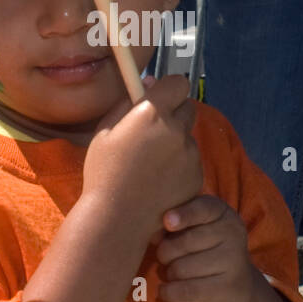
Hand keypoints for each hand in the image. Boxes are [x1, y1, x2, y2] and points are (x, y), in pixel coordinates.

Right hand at [83, 75, 203, 247]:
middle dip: (173, 113)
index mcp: (152, 113)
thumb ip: (128, 102)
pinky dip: (180, 165)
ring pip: (188, 136)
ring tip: (150, 164)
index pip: (178, 83)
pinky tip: (158, 180)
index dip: (168, 89)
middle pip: (187, 108)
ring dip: (175, 141)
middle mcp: (176, 130)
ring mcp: (190, 155)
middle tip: (153, 130)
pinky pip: (191, 161)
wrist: (118, 218)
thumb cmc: (105, 172)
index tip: (159, 96)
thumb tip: (149, 83)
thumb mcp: (106, 130)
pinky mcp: (197, 176)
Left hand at [156, 195, 257, 301]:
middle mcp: (232, 233)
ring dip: (170, 273)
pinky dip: (170, 292)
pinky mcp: (228, 287)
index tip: (167, 221)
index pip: (201, 209)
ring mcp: (234, 260)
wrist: (239, 284)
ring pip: (182, 268)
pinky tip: (165, 291)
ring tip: (176, 272)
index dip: (183, 215)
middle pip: (184, 243)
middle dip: (166, 253)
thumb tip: (153, 235)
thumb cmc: (206, 249)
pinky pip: (188, 290)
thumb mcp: (194, 228)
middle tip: (167, 257)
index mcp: (221, 212)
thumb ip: (173, 225)